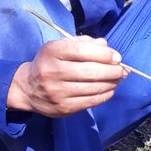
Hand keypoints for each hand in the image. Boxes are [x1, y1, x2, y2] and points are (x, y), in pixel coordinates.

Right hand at [7, 36, 127, 116]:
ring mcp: (58, 92)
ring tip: (118, 79)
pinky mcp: (64, 107)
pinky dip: (105, 95)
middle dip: (113, 70)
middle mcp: (53, 71)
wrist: (28, 88)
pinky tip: (110, 89)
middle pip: (91, 71)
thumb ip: (83, 43)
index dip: (105, 54)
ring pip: (94, 87)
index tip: (117, 57)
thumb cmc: (50, 63)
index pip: (84, 50)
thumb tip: (106, 46)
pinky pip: (91, 101)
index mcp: (52, 52)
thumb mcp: (60, 47)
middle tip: (122, 70)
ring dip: (112, 83)